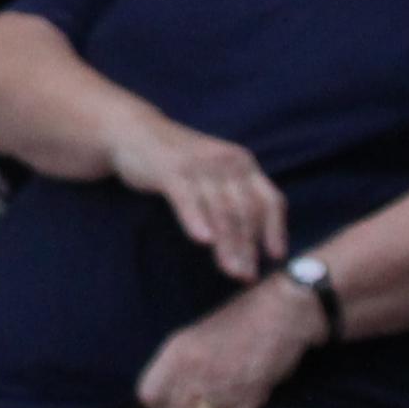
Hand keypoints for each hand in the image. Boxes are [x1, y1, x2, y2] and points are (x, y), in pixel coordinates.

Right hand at [106, 109, 292, 281]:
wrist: (133, 130)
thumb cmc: (179, 161)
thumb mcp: (214, 172)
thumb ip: (234, 197)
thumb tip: (254, 242)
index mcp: (242, 163)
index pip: (269, 199)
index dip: (275, 229)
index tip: (275, 258)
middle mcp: (227, 161)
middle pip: (244, 211)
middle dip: (248, 247)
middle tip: (247, 277)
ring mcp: (199, 164)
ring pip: (220, 210)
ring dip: (227, 244)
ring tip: (231, 271)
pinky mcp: (171, 169)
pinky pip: (187, 198)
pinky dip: (196, 220)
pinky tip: (202, 241)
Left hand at [136, 279, 315, 407]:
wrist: (280, 313)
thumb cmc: (240, 317)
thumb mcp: (197, 333)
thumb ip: (181, 363)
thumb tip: (174, 393)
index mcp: (177, 351)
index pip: (148, 395)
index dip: (158, 407)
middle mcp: (194, 371)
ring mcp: (221, 387)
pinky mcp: (249, 398)